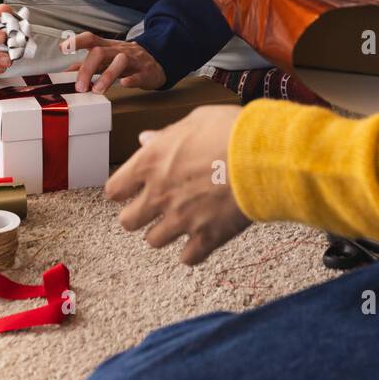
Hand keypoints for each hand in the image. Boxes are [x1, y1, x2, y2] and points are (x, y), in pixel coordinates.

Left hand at [59, 31, 165, 94]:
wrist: (156, 62)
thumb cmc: (127, 61)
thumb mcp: (106, 60)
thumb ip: (87, 65)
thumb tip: (66, 72)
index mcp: (107, 47)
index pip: (90, 38)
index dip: (76, 41)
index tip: (63, 48)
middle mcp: (118, 50)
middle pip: (100, 52)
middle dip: (87, 69)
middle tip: (80, 87)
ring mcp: (133, 60)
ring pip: (119, 61)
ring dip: (106, 76)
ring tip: (97, 90)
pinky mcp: (145, 73)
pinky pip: (137, 75)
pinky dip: (130, 80)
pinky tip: (123, 84)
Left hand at [105, 105, 249, 265]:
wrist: (263, 157)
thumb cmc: (230, 131)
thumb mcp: (194, 121)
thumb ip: (166, 134)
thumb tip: (146, 139)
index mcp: (151, 163)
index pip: (115, 189)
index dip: (123, 190)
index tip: (132, 189)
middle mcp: (159, 195)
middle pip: (128, 221)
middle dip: (138, 215)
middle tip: (153, 208)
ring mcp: (181, 220)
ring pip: (153, 241)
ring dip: (164, 233)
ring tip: (180, 221)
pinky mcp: (207, 237)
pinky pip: (188, 258)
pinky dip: (193, 251)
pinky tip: (201, 238)